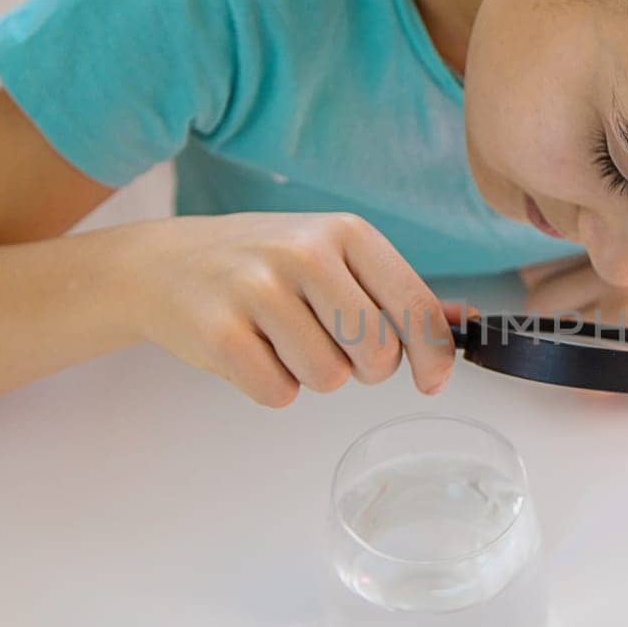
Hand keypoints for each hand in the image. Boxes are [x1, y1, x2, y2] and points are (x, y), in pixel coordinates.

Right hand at [119, 213, 467, 406]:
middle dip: (362, 367)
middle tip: (326, 342)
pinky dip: (270, 386)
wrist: (161, 263)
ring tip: (279, 339)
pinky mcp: (220, 333)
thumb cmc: (262, 264)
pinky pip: (278, 394)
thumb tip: (466, 323)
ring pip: (329, 379)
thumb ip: (397, 292)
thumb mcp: (332, 257)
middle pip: (377, 355)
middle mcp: (305, 253)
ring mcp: (259, 290)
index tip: (431, 381)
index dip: (433, 357)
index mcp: (345, 232)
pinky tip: (249, 351)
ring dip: (311, 376)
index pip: (415, 307)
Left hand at [520, 245, 627, 393]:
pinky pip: (583, 380)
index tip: (554, 297)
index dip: (547, 284)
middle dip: (550, 319)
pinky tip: (616, 375)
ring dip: (568, 349)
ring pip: (556, 341)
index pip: (546, 263)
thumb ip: (623, 254)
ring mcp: (620, 315)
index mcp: (620, 240)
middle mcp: (610, 272)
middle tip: (577, 330)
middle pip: (540, 302)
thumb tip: (568, 272)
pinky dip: (589, 383)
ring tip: (604, 351)